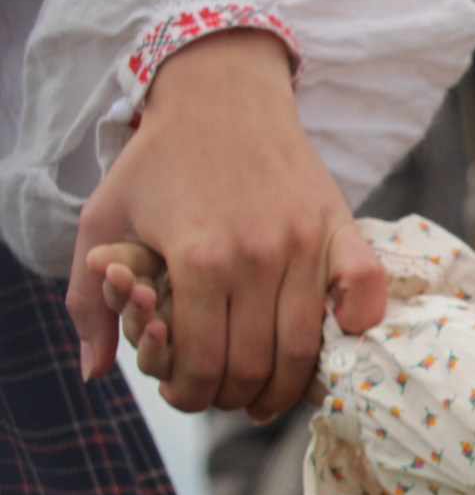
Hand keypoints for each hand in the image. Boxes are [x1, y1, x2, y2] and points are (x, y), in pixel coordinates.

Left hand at [64, 31, 387, 419]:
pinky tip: (334, 340)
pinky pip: (364, 291)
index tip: (188, 397)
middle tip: (227, 397)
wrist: (221, 97)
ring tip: (269, 390)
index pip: (203, 361)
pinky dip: (356, 326)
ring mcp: (306, 241)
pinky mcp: (340, 226)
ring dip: (287, 384)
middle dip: (237, 397)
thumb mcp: (102, 221)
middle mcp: (257, 255)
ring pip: (306, 344)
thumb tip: (94, 372)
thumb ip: (89, 302)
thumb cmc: (157, 161)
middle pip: (256, 364)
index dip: (193, 394)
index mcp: (198, 258)